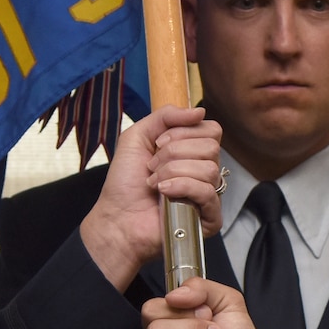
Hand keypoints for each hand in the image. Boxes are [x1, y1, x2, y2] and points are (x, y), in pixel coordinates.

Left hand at [80, 106, 223, 288]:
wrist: (117, 217)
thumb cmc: (125, 183)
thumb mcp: (138, 136)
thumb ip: (166, 116)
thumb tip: (200, 111)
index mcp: (194, 152)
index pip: (212, 130)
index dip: (183, 132)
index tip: (158, 145)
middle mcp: (205, 171)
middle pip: (211, 147)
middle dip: (173, 153)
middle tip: (152, 167)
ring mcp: (209, 195)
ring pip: (209, 168)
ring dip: (173, 172)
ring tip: (154, 183)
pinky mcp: (209, 218)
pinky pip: (208, 192)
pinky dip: (182, 187)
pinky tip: (164, 193)